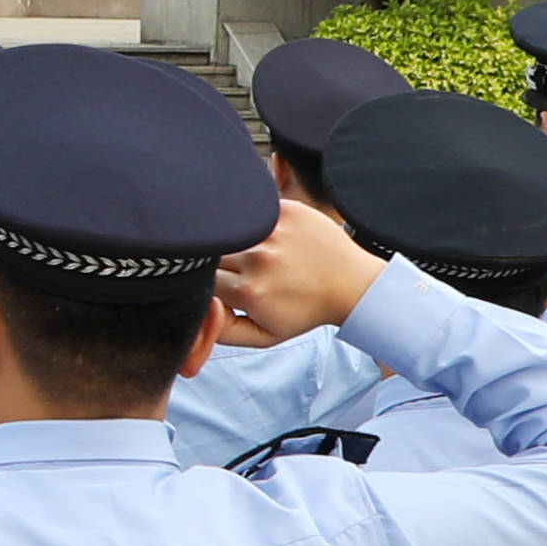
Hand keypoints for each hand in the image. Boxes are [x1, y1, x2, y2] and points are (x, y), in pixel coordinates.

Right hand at [215, 198, 384, 344]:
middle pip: (212, 254)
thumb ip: (222, 331)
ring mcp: (272, 230)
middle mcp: (258, 258)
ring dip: (237, 242)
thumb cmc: (306, 310)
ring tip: (261, 255)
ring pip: (229, 231)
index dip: (210, 285)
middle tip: (246, 272)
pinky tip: (272, 236)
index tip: (229, 288)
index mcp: (249, 291)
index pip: (203, 281)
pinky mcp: (285, 209)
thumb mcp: (264, 336)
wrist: (350, 284)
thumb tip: (197, 311)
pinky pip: (250, 211)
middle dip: (223, 264)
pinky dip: (251, 222)